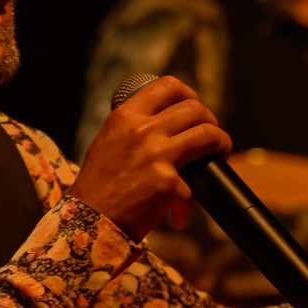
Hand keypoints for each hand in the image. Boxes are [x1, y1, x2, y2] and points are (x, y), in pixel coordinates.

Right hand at [70, 76, 231, 240]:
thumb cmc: (96, 187)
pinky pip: (193, 189)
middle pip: (195, 108)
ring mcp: (155, 155)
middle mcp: (141, 130)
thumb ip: (131, 128)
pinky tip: (178, 215)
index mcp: (125, 116)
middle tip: (210, 139)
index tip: (194, 109)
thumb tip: (161, 124)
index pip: (168, 86)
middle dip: (211, 121)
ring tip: (217, 158)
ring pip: (207, 134)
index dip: (190, 95)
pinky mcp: (166, 182)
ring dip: (220, 145)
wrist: (87, 222)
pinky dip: (188, 205)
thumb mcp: (107, 142)